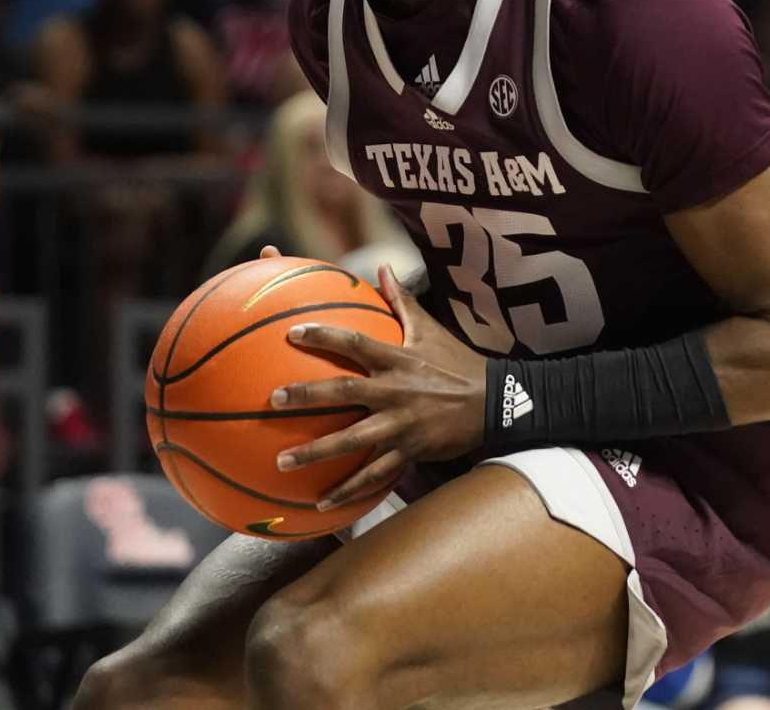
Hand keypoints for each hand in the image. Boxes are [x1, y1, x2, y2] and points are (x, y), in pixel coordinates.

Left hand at [270, 266, 485, 510]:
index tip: (292, 334)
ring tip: (281, 462)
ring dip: (316, 452)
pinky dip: (348, 489)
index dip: (324, 336)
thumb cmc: (457, 363)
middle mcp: (395, 391)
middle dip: (307, 396)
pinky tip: (322, 502)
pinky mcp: (409, 451)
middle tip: (274, 400)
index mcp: (397, 359)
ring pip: (353, 441)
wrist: (494, 402)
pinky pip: (374, 475)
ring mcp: (401, 424)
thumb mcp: (430, 329)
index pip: (355, 342)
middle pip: (345, 392)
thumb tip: (382, 266)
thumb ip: (400, 300)